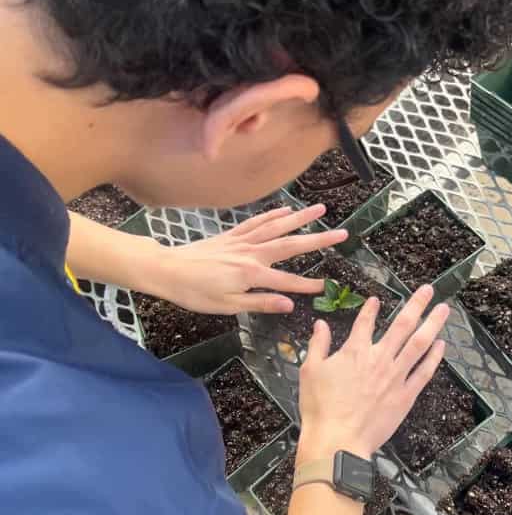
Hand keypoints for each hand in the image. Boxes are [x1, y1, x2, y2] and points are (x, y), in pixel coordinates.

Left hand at [154, 204, 346, 313]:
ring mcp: (242, 241)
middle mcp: (251, 253)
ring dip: (301, 218)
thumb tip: (288, 305)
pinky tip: (287, 210)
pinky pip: (257, 222)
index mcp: (251, 274)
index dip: (305, 286)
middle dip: (317, 240)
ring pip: (276, 227)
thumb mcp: (228, 305)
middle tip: (341, 233)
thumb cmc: (195, 293)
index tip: (325, 287)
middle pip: (290, 245)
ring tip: (321, 209)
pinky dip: (274, 214)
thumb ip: (260, 303)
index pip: (286, 282)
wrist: (167, 270)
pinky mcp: (232, 235)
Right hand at [296, 285, 449, 462]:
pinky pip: (423, 372)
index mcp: (354, 351)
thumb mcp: (310, 371)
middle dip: (416, 304)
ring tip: (444, 310)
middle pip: (402, 325)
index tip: (377, 299)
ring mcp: (396, 376)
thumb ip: (317, 344)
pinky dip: (434, 357)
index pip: (365, 322)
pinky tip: (441, 345)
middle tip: (429, 290)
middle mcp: (379, 358)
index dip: (371, 309)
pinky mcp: (406, 396)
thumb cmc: (320, 408)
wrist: (338, 440)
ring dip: (432, 324)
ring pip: (419, 344)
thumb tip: (321, 324)